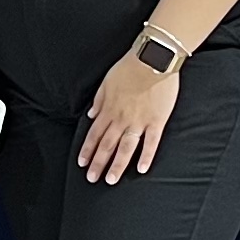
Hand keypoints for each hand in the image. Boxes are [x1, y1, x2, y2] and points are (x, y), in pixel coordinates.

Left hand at [78, 53, 184, 184]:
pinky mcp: (156, 121)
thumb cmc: (129, 67)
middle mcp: (121, 118)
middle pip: (106, 145)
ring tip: (111, 180)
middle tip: (92, 179)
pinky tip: (141, 169)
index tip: (82, 163)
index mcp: (108, 109)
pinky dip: (146, 156)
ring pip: (125, 148)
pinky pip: (151, 142)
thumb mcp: (106, 81)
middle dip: (98, 163)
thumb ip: (98, 100)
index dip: (87, 150)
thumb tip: (91, 115)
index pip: (94, 134)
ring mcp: (139, 121)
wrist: (152, 59)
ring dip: (117, 165)